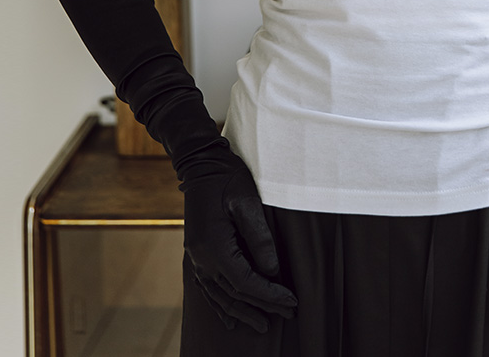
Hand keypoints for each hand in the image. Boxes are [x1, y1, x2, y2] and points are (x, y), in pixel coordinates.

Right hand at [181, 153, 296, 333]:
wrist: (200, 164)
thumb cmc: (226, 178)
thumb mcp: (247, 201)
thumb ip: (259, 238)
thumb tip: (272, 270)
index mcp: (214, 246)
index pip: (245, 282)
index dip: (269, 294)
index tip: (291, 300)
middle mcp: (202, 258)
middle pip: (234, 294)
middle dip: (262, 306)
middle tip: (288, 314)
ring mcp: (196, 257)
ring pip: (219, 296)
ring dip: (242, 312)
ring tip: (263, 325)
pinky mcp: (197, 253)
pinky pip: (207, 288)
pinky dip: (219, 306)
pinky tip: (229, 319)